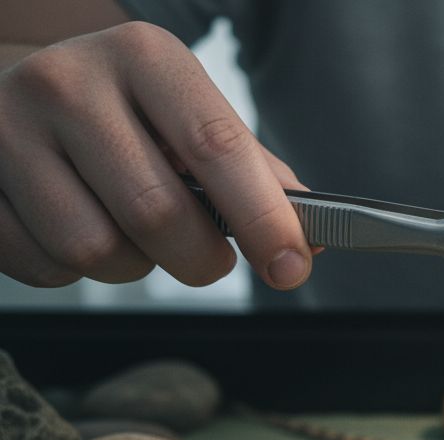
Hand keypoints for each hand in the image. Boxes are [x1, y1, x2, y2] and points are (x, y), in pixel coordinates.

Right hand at [0, 22, 312, 289]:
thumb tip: (307, 239)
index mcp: (143, 57)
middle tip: (207, 259)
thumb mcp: (189, 117)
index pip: (217, 146)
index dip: (263, 218)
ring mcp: (7, 128)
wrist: (14, 92)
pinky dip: (72, 271)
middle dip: (199, 258)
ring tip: (129, 232)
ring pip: (95, 250)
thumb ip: (255, 176)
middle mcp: (69, 81)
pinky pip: (43, 266)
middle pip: (157, 212)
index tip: (291, 266)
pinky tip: (74, 227)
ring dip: (131, 265)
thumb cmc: (124, 116)